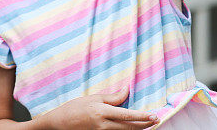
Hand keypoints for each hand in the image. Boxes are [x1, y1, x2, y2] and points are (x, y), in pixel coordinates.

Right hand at [40, 87, 158, 129]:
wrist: (60, 123)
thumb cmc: (75, 107)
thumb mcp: (94, 98)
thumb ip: (112, 97)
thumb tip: (127, 90)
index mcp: (102, 112)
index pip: (127, 115)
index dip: (142, 116)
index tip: (154, 116)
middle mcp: (104, 125)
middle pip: (130, 127)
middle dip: (145, 125)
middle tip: (156, 120)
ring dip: (137, 128)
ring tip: (147, 123)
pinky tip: (132, 127)